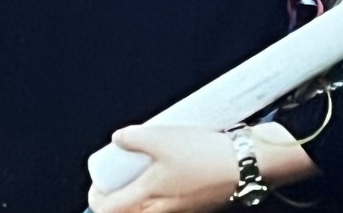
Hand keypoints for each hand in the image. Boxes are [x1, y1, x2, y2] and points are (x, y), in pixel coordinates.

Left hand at [86, 125, 237, 212]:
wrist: (245, 166)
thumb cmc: (203, 156)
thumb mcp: (162, 138)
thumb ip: (134, 138)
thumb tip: (118, 139)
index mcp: (148, 199)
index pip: (109, 211)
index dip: (96, 199)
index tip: (97, 185)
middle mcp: (162, 211)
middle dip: (117, 203)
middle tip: (116, 184)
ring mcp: (181, 211)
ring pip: (150, 212)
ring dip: (140, 200)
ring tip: (142, 176)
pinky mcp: (197, 206)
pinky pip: (170, 207)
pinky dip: (161, 197)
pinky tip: (170, 174)